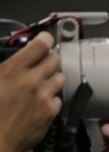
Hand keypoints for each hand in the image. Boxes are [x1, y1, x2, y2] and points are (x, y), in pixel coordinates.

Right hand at [0, 31, 63, 151]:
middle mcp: (32, 80)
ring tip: (42, 84)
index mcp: (13, 69)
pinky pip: (58, 99)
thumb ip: (6, 67)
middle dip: (50, 59)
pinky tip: (41, 102)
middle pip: (55, 60)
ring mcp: (44, 97)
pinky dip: (52, 99)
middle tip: (44, 63)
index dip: (45, 40)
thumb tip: (15, 61)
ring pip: (60, 78)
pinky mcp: (51, 112)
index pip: (40, 45)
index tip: (46, 40)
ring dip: (53, 78)